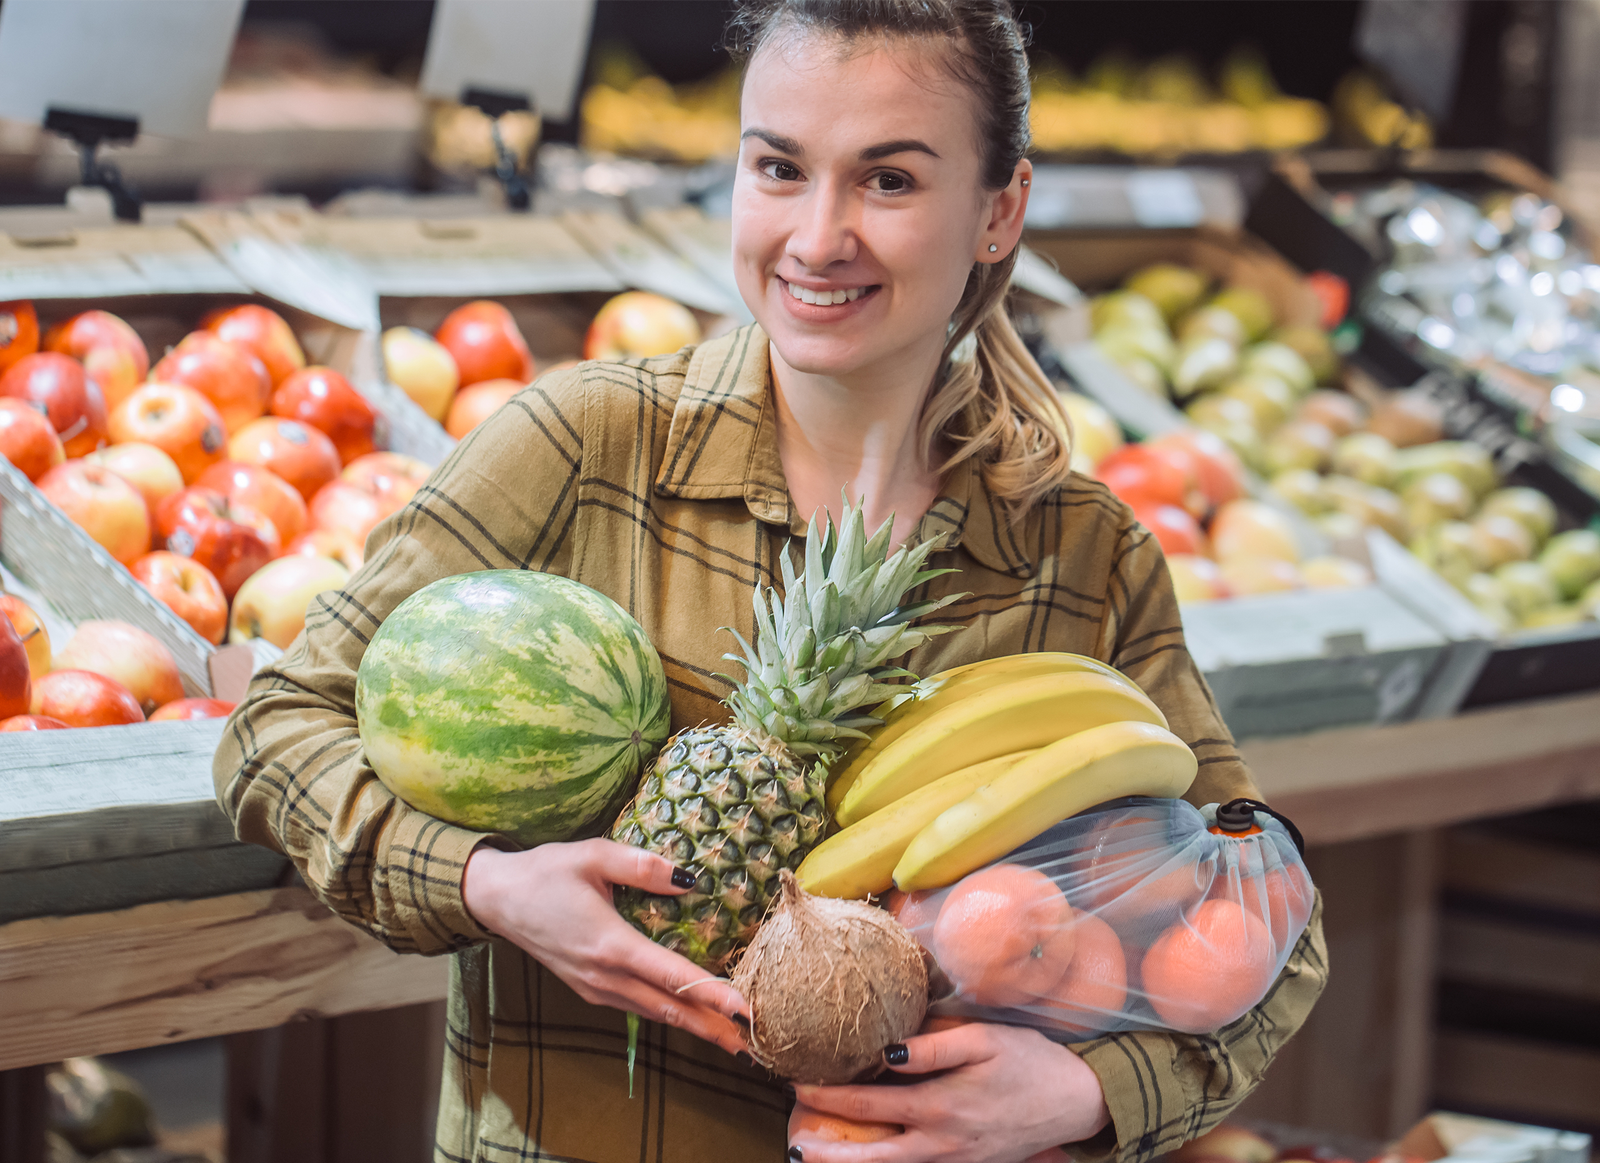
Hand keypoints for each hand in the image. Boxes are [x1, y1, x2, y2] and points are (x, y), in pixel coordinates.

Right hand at [462, 838, 749, 1056]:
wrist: (496, 898)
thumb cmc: (545, 872)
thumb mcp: (593, 855)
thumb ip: (642, 865)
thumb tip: (689, 880)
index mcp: (610, 944)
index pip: (672, 976)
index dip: (712, 995)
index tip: (745, 1011)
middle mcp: (604, 976)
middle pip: (669, 1009)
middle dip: (713, 1027)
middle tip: (754, 1044)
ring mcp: (595, 987)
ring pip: (654, 1014)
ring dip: (694, 1026)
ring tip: (731, 1039)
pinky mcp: (589, 988)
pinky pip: (637, 1008)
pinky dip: (668, 1015)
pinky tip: (688, 1016)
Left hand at [790, 1023, 1109, 1162]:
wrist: (1077, 1102)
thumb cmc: (1031, 1062)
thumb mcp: (985, 1040)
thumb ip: (933, 1047)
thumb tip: (885, 1052)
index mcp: (941, 1107)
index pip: (870, 1102)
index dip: (830, 1095)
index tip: (798, 1084)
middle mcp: (941, 1143)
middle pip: (872, 1156)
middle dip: (828, 1152)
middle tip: (792, 1144)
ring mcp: (953, 1160)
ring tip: (813, 1158)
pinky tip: (865, 1156)